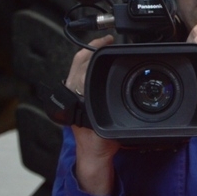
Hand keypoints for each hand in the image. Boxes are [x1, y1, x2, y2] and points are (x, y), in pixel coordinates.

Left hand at [65, 35, 117, 195]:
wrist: (94, 155)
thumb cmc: (102, 142)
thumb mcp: (112, 121)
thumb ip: (116, 107)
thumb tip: (125, 92)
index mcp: (79, 94)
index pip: (83, 63)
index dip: (95, 48)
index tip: (108, 40)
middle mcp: (71, 92)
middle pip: (79, 61)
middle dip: (93, 48)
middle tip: (108, 40)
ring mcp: (71, 95)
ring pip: (77, 68)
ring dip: (90, 57)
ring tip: (104, 49)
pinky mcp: (75, 98)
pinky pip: (79, 75)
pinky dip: (89, 67)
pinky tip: (99, 67)